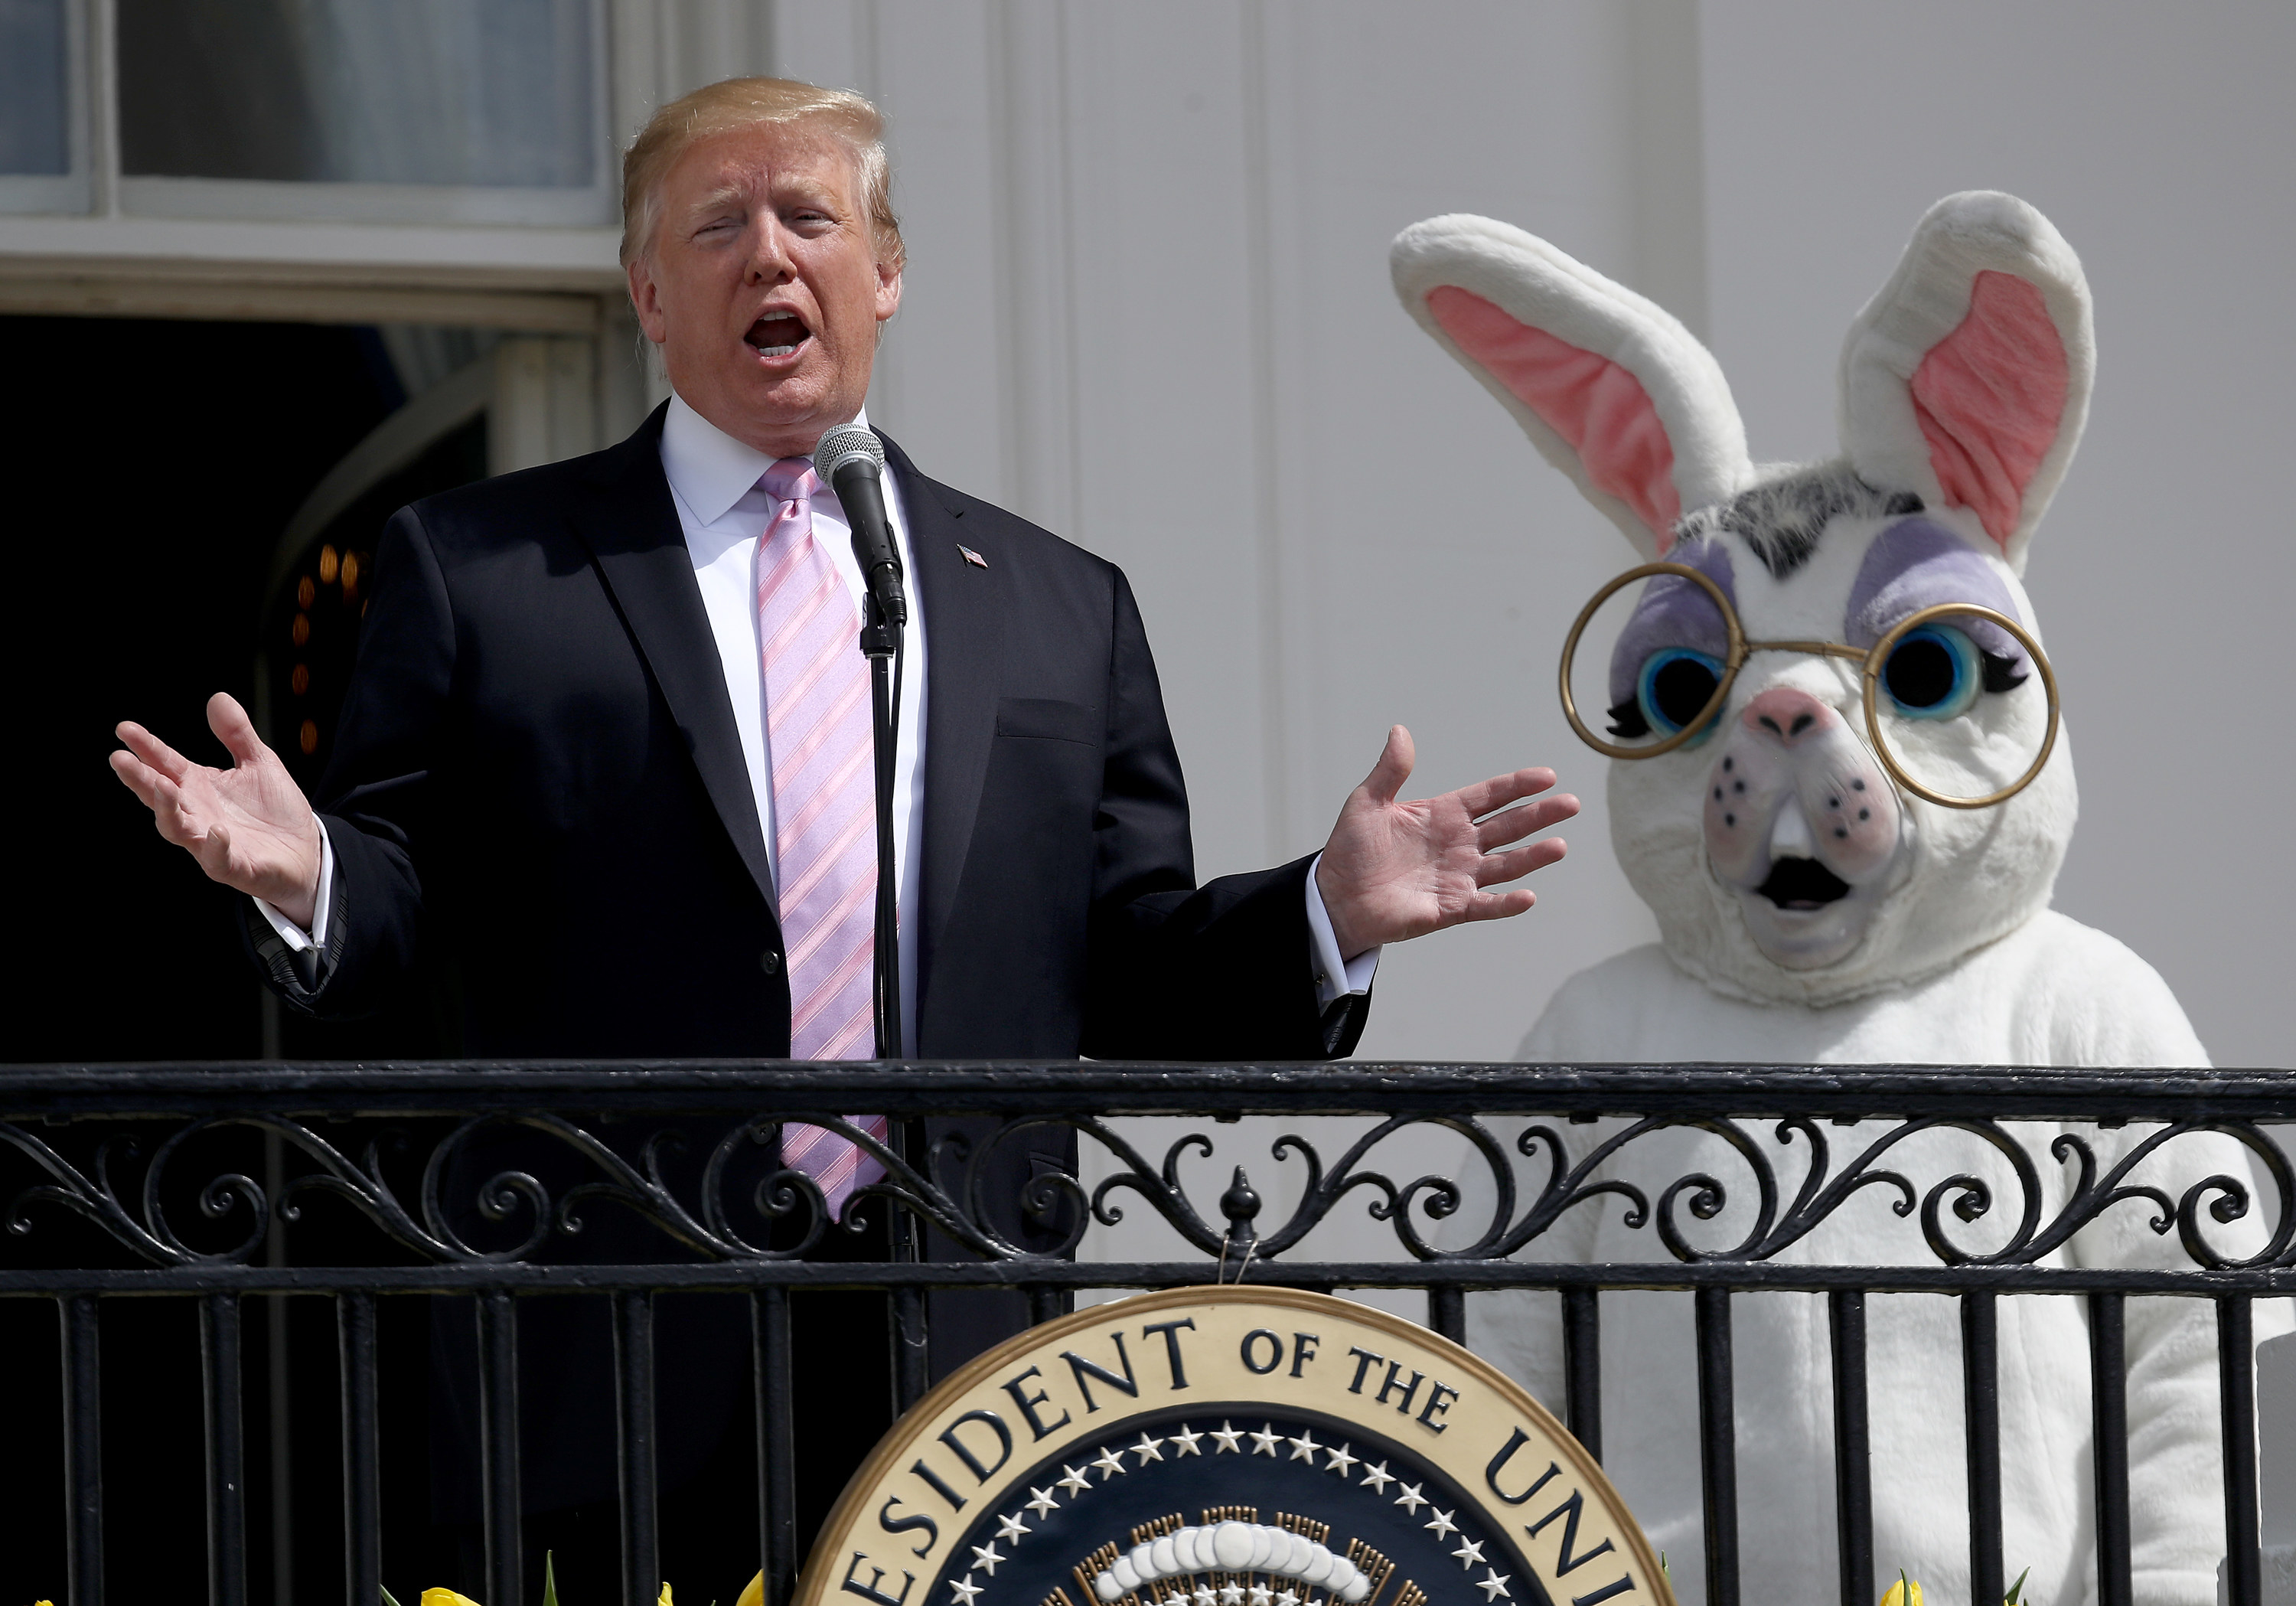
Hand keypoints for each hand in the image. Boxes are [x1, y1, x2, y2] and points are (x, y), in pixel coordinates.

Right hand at [111, 693, 323, 927]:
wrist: (306, 850)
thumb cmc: (274, 810)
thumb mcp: (259, 763)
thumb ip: (237, 735)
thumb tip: (218, 698)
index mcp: (199, 787)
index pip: (165, 764)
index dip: (146, 747)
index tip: (125, 728)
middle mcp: (197, 813)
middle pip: (160, 796)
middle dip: (140, 778)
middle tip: (120, 758)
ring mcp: (211, 843)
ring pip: (177, 829)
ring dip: (167, 809)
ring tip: (162, 786)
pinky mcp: (235, 867)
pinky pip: (218, 860)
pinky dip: (215, 846)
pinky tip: (216, 830)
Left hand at [1314, 725, 1577, 959]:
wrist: (1336, 898)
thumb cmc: (1351, 850)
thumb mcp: (1367, 803)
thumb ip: (1390, 771)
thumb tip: (1400, 730)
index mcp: (1442, 815)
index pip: (1489, 796)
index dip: (1517, 786)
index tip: (1547, 776)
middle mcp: (1458, 844)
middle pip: (1508, 827)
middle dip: (1540, 816)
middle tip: (1571, 804)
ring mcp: (1458, 877)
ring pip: (1505, 865)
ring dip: (1532, 857)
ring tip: (1559, 846)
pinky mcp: (1451, 908)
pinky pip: (1485, 905)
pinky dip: (1507, 903)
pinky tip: (1528, 896)